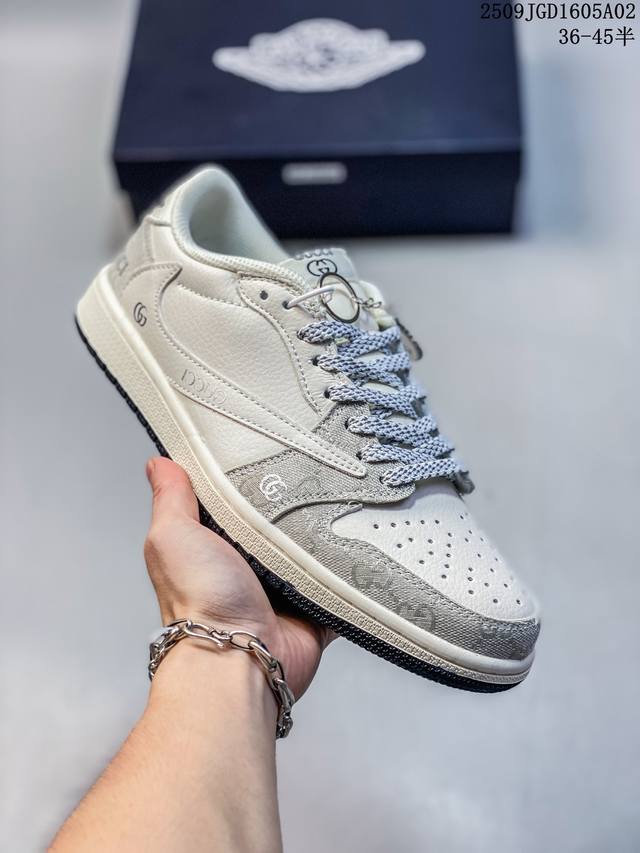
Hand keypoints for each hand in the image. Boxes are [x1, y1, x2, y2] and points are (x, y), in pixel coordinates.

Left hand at [144, 457, 335, 699]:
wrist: (239, 658)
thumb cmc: (200, 602)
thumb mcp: (173, 535)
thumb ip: (170, 498)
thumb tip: (159, 463)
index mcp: (216, 546)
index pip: (235, 500)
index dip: (249, 476)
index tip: (269, 445)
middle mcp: (250, 567)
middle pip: (279, 523)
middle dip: (296, 502)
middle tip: (318, 470)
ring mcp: (285, 589)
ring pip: (313, 550)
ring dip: (326, 534)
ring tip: (346, 499)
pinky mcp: (316, 609)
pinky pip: (341, 584)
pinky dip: (350, 571)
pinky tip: (362, 544)